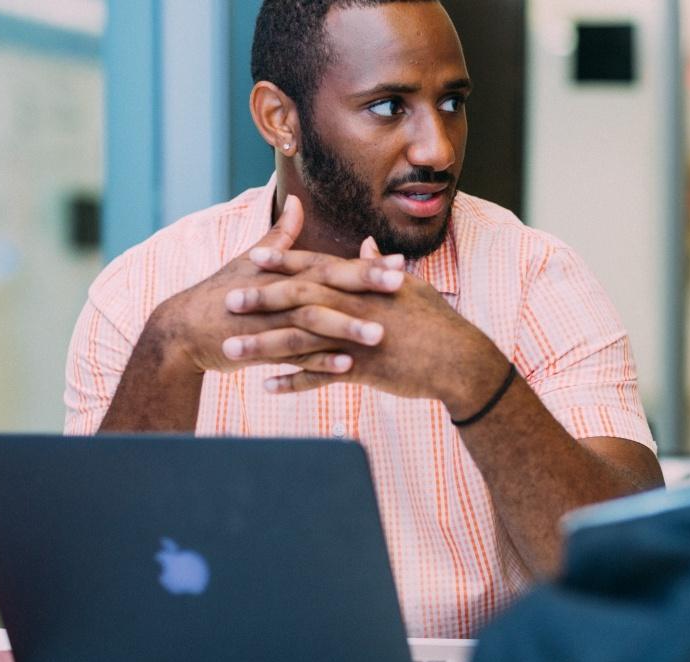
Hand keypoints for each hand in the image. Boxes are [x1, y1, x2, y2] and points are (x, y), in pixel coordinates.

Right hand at [150, 196, 402, 376]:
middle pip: (327, 286)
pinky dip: (319, 362)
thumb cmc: (220, 294)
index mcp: (284, 273)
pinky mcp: (260, 350)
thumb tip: (295, 202)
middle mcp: (280, 294)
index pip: (331, 264)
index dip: (364, 263)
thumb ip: (279, 237)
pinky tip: (346, 367)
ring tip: (380, 334)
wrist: (180, 332)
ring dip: (346, 328)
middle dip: (364, 284)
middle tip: (402, 285)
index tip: (400, 261)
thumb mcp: (248, 262)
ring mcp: (270, 322)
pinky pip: (294, 358)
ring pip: (314, 323)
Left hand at [225, 240, 507, 414]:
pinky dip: (293, 382)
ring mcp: (358, 338)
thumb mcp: (412, 288)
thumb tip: (367, 245)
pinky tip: (268, 387)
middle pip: (300, 298)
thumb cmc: (439, 322)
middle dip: (261, 298)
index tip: (253, 257)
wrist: (462, 360)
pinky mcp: (363, 369)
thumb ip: (382, 267)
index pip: (318, 266)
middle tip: (227, 299)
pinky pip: (320, 377)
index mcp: (367, 284)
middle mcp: (357, 306)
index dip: (284, 261)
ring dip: (263, 344)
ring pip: (301, 339)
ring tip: (231, 350)